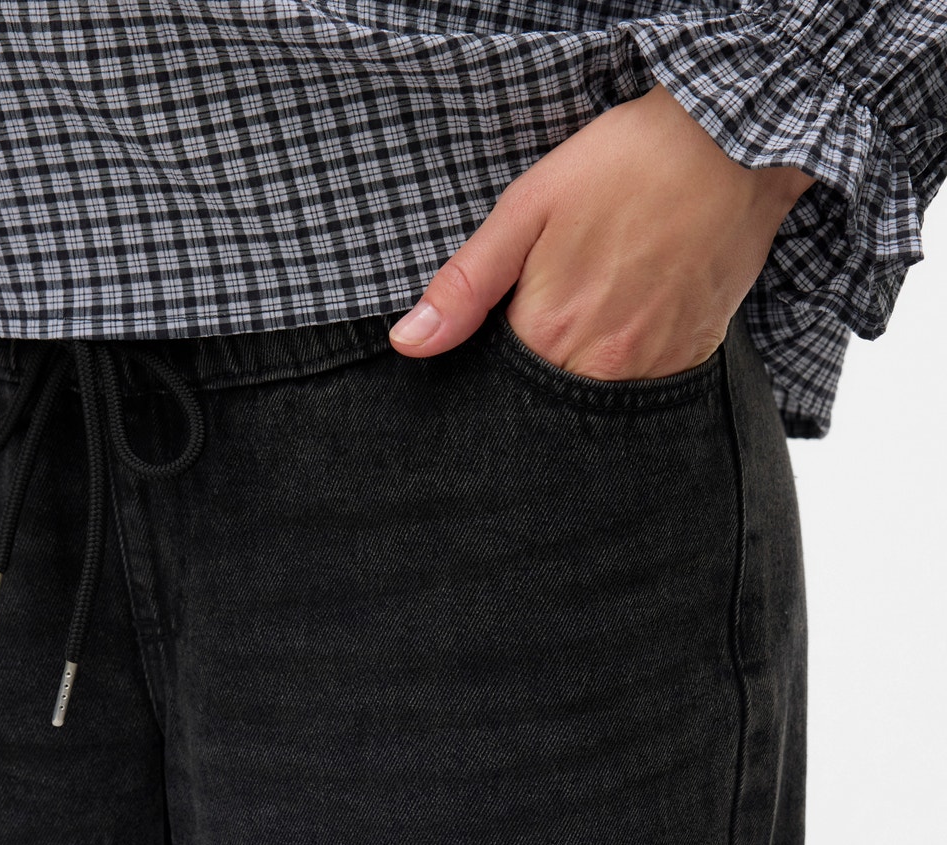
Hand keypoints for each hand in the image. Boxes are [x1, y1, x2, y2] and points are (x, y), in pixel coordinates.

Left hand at [389, 82, 815, 380]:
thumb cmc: (625, 163)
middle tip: (551, 325)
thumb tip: (408, 343)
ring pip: (595, 405)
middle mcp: (600, 365)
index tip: (499, 347)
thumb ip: (466, 285)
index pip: (498, 392)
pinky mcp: (691, 358)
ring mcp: (651, 367)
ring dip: (580, 381)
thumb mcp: (527, 208)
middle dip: (535, 385)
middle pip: (548, 405)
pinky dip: (627, 374)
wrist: (731, 144)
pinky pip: (645, 392)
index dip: (490, 374)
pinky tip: (626, 329)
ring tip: (588, 325)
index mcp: (549, 331)